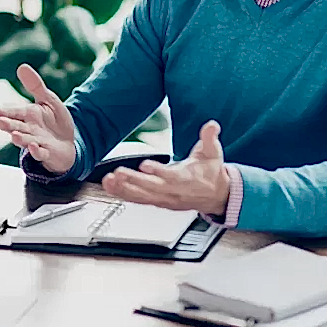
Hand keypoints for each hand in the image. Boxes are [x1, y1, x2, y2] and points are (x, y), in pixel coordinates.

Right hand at [0, 64, 76, 174]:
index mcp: (27, 115)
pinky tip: (34, 147)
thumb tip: (22, 66)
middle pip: (16, 127)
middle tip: (0, 122)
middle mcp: (29, 129)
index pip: (14, 112)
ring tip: (14, 136)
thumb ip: (35, 85)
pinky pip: (40, 153)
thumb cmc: (54, 120)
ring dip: (20, 139)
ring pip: (25, 141)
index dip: (4, 111)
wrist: (67, 142)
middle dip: (8, 125)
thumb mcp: (47, 99)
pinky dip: (36, 151)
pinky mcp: (46, 152)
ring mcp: (36, 142)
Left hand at [101, 120, 230, 215]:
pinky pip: (138, 199)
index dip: (158, 172)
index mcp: (187, 179)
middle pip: (151, 187)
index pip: (172, 176)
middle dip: (134, 181)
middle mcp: (173, 191)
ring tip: (109, 180)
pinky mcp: (158, 202)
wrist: (216, 195)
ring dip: (124, 188)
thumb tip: (212, 125)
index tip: (145, 165)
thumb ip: (210, 138)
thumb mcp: (213, 153)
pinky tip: (110, 187)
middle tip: (119, 173)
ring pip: (142, 196)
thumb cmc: (211, 173)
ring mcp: (165, 199)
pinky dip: (124, 194)